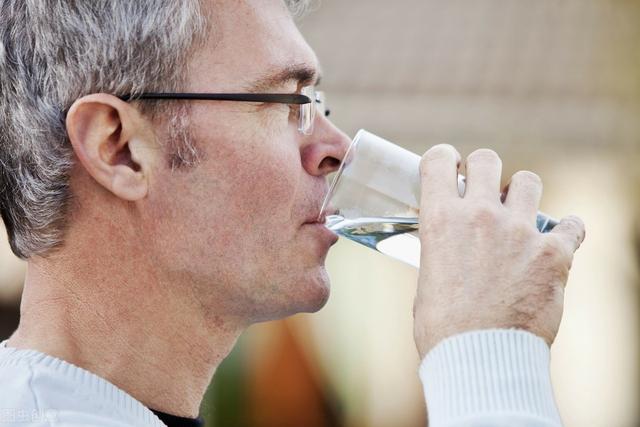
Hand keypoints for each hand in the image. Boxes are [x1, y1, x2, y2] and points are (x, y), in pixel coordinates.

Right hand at [413, 146, 584, 358]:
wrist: (479, 359)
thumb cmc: (444, 327)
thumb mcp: (428, 277)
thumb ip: (439, 248)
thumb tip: (447, 243)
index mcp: (440, 219)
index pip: (439, 159)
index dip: (444, 160)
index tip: (450, 170)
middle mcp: (479, 215)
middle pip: (487, 158)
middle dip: (484, 169)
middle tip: (485, 192)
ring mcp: (519, 231)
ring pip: (529, 180)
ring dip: (523, 194)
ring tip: (520, 216)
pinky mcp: (553, 253)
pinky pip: (572, 225)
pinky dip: (567, 232)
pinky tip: (559, 244)